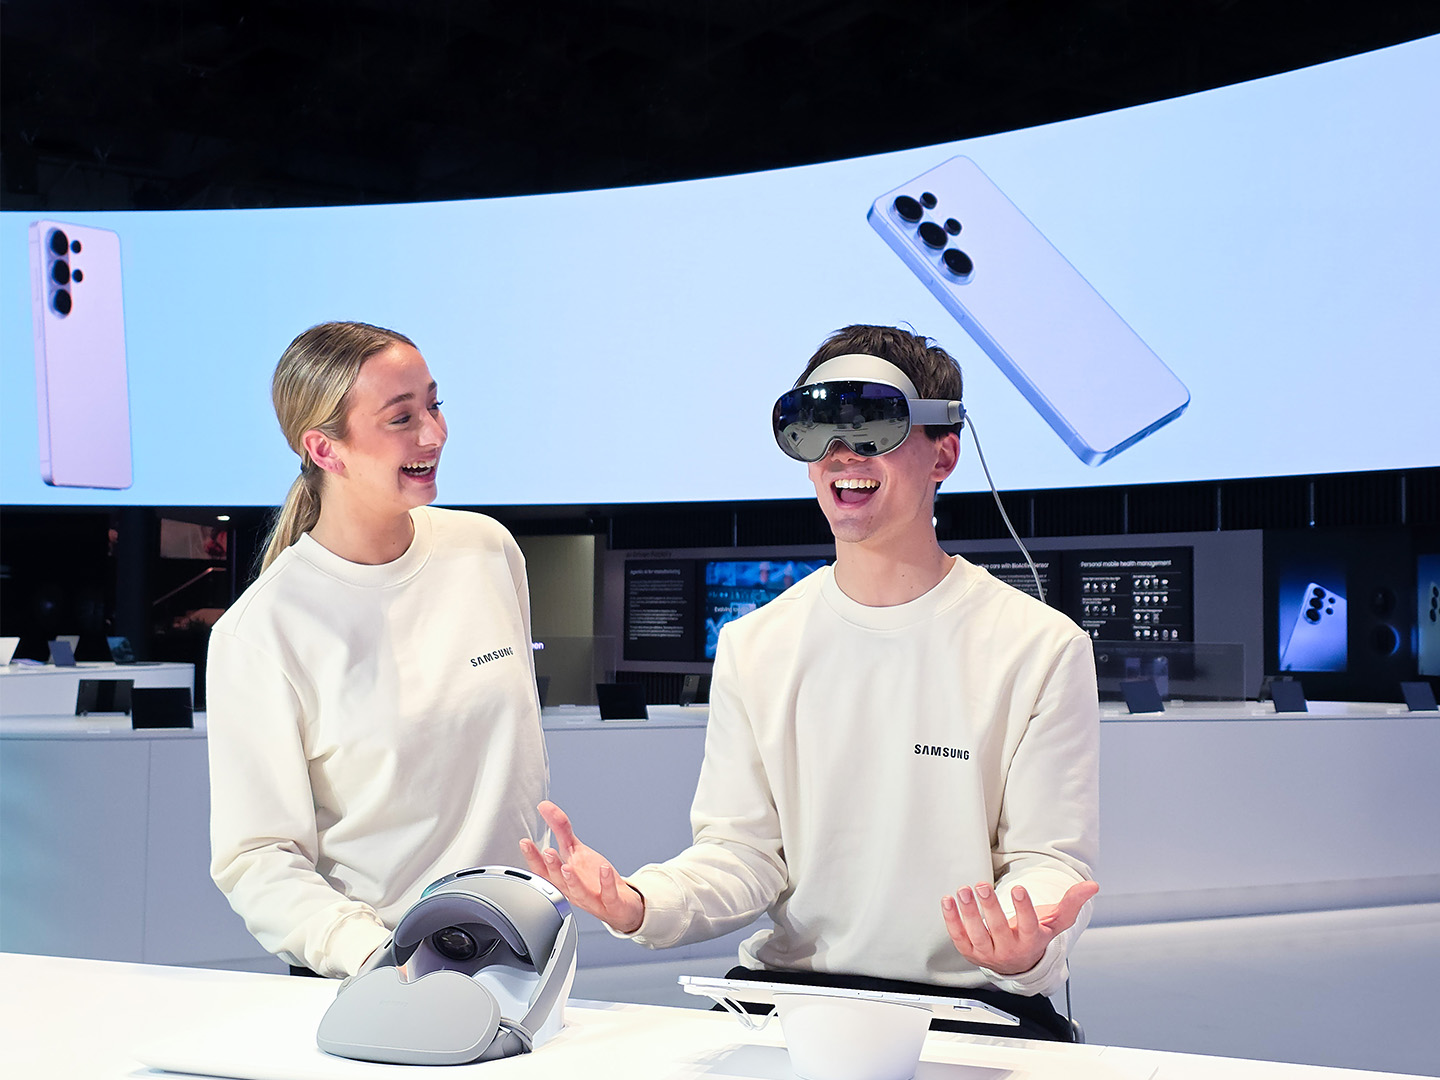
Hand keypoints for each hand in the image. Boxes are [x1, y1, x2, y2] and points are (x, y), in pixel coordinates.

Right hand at [519, 800, 645, 934]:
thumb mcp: (576, 851)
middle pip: (558, 881)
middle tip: (547, 852)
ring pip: (578, 891)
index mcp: (562, 879)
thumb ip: (560, 829)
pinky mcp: (611, 902)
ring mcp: (592, 898)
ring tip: (567, 867)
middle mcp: (573, 890)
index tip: (525, 843)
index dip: (533, 857)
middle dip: (552, 867)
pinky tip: (604, 868)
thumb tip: (545, 806)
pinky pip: (608, 894)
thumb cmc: (593, 879)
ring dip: (572, 880)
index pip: (543, 870)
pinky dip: (605, 882)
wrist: (619, 904)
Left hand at [940, 879, 1098, 975]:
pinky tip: (948, 901)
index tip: (1018, 889)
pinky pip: (959, 936)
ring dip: (968, 912)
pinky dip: (952, 920)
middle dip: (990, 907)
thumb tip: (1092, 886)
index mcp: (1031, 942)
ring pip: (977, 934)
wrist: (1016, 964)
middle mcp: (1009, 950)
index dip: (1023, 908)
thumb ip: (1071, 903)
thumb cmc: (1035, 936)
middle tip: (982, 885)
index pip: (1028, 926)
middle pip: (998, 929)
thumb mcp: (1055, 923)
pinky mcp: (969, 951)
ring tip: (964, 890)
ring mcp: (987, 952)